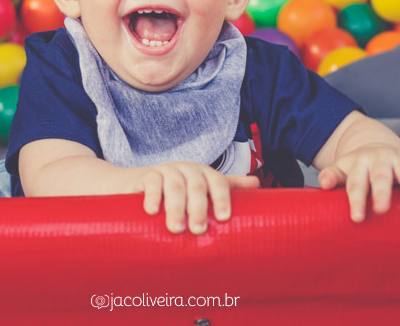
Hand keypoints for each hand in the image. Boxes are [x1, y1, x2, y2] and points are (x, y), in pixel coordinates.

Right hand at [136, 162, 259, 234]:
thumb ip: (229, 185)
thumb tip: (257, 183)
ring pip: (175, 186)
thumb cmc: (180, 190)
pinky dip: (153, 196)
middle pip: (196, 185)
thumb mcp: (204, 187)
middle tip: (198, 230)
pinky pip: (151, 182)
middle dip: (198, 208)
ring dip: (176, 207)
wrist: (141, 183)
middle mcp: (188, 169)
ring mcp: (167, 170)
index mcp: (205, 173)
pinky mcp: (147, 175)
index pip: (218, 182)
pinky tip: (153, 211)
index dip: (222, 198)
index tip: (224, 218)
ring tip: (177, 229)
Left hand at [317, 144, 399, 222]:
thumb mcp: (342, 169)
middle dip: (382, 191)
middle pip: (380, 175)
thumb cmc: (357, 168)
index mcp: (359, 163)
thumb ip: (332, 176)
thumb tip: (322, 182)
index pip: (356, 183)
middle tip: (381, 209)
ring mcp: (399, 159)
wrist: (376, 144)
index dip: (356, 200)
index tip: (356, 218)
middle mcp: (380, 159)